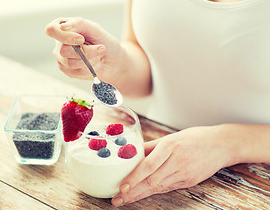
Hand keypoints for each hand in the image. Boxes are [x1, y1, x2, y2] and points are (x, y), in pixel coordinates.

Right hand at [45, 17, 122, 80]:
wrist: (113, 59)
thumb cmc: (104, 41)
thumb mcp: (95, 28)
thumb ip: (79, 24)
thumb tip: (63, 26)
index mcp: (63, 27)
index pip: (51, 30)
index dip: (65, 36)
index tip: (81, 39)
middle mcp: (59, 42)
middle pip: (63, 50)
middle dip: (86, 52)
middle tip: (100, 49)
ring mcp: (61, 57)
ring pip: (70, 63)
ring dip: (90, 60)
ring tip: (99, 56)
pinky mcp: (66, 70)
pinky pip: (75, 72)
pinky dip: (89, 68)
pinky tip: (94, 64)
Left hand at [112, 126, 234, 206]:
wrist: (221, 145)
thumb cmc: (194, 138)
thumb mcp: (171, 137)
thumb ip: (151, 147)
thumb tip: (131, 153)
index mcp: (170, 146)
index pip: (149, 165)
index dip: (134, 178)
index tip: (121, 186)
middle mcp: (177, 161)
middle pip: (152, 181)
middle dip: (133, 192)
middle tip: (117, 200)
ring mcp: (185, 173)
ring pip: (158, 187)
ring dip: (140, 195)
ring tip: (125, 200)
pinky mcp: (190, 181)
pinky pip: (168, 188)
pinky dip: (153, 192)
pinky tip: (142, 195)